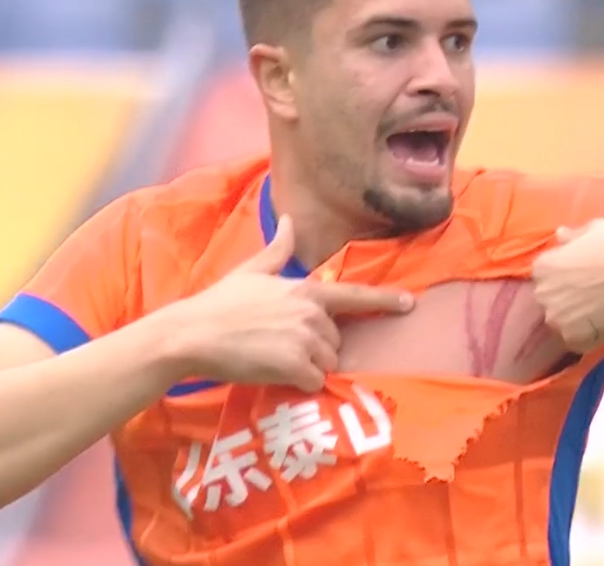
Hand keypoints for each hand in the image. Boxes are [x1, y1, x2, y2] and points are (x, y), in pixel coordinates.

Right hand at [166, 217, 415, 391]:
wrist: (193, 334)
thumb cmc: (219, 303)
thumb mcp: (251, 271)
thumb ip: (279, 250)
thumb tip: (290, 220)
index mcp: (305, 289)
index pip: (353, 295)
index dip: (384, 300)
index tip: (410, 304)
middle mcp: (311, 313)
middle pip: (336, 340)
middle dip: (316, 347)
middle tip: (279, 344)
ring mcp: (305, 340)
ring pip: (328, 363)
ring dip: (308, 367)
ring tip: (274, 358)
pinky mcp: (296, 366)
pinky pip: (315, 382)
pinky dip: (300, 384)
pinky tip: (275, 373)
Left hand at [530, 219, 603, 353]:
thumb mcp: (597, 230)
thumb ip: (573, 236)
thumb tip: (560, 234)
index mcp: (544, 266)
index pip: (545, 276)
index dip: (565, 278)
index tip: (585, 278)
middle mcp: (543, 293)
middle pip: (550, 300)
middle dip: (568, 298)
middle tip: (596, 296)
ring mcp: (557, 319)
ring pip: (562, 322)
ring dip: (577, 319)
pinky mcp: (574, 340)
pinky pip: (576, 340)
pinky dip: (589, 336)